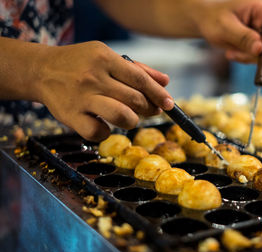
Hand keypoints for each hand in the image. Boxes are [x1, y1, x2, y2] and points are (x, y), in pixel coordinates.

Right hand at [34, 41, 173, 140]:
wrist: (41, 70)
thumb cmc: (81, 64)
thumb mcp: (107, 57)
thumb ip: (138, 69)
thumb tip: (166, 82)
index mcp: (105, 58)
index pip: (140, 79)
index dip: (158, 94)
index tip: (169, 104)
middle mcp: (93, 77)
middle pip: (135, 100)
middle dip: (149, 109)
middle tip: (150, 110)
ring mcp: (81, 98)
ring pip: (122, 117)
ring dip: (132, 121)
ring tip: (129, 117)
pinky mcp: (71, 116)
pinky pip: (99, 133)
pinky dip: (106, 132)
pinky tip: (104, 124)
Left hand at [192, 0, 261, 77]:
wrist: (204, 22)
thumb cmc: (213, 18)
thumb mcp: (225, 27)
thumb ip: (243, 37)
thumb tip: (260, 49)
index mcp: (259, 9)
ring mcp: (260, 35)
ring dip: (249, 58)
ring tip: (230, 54)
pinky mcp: (254, 47)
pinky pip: (255, 59)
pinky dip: (244, 59)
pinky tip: (230, 54)